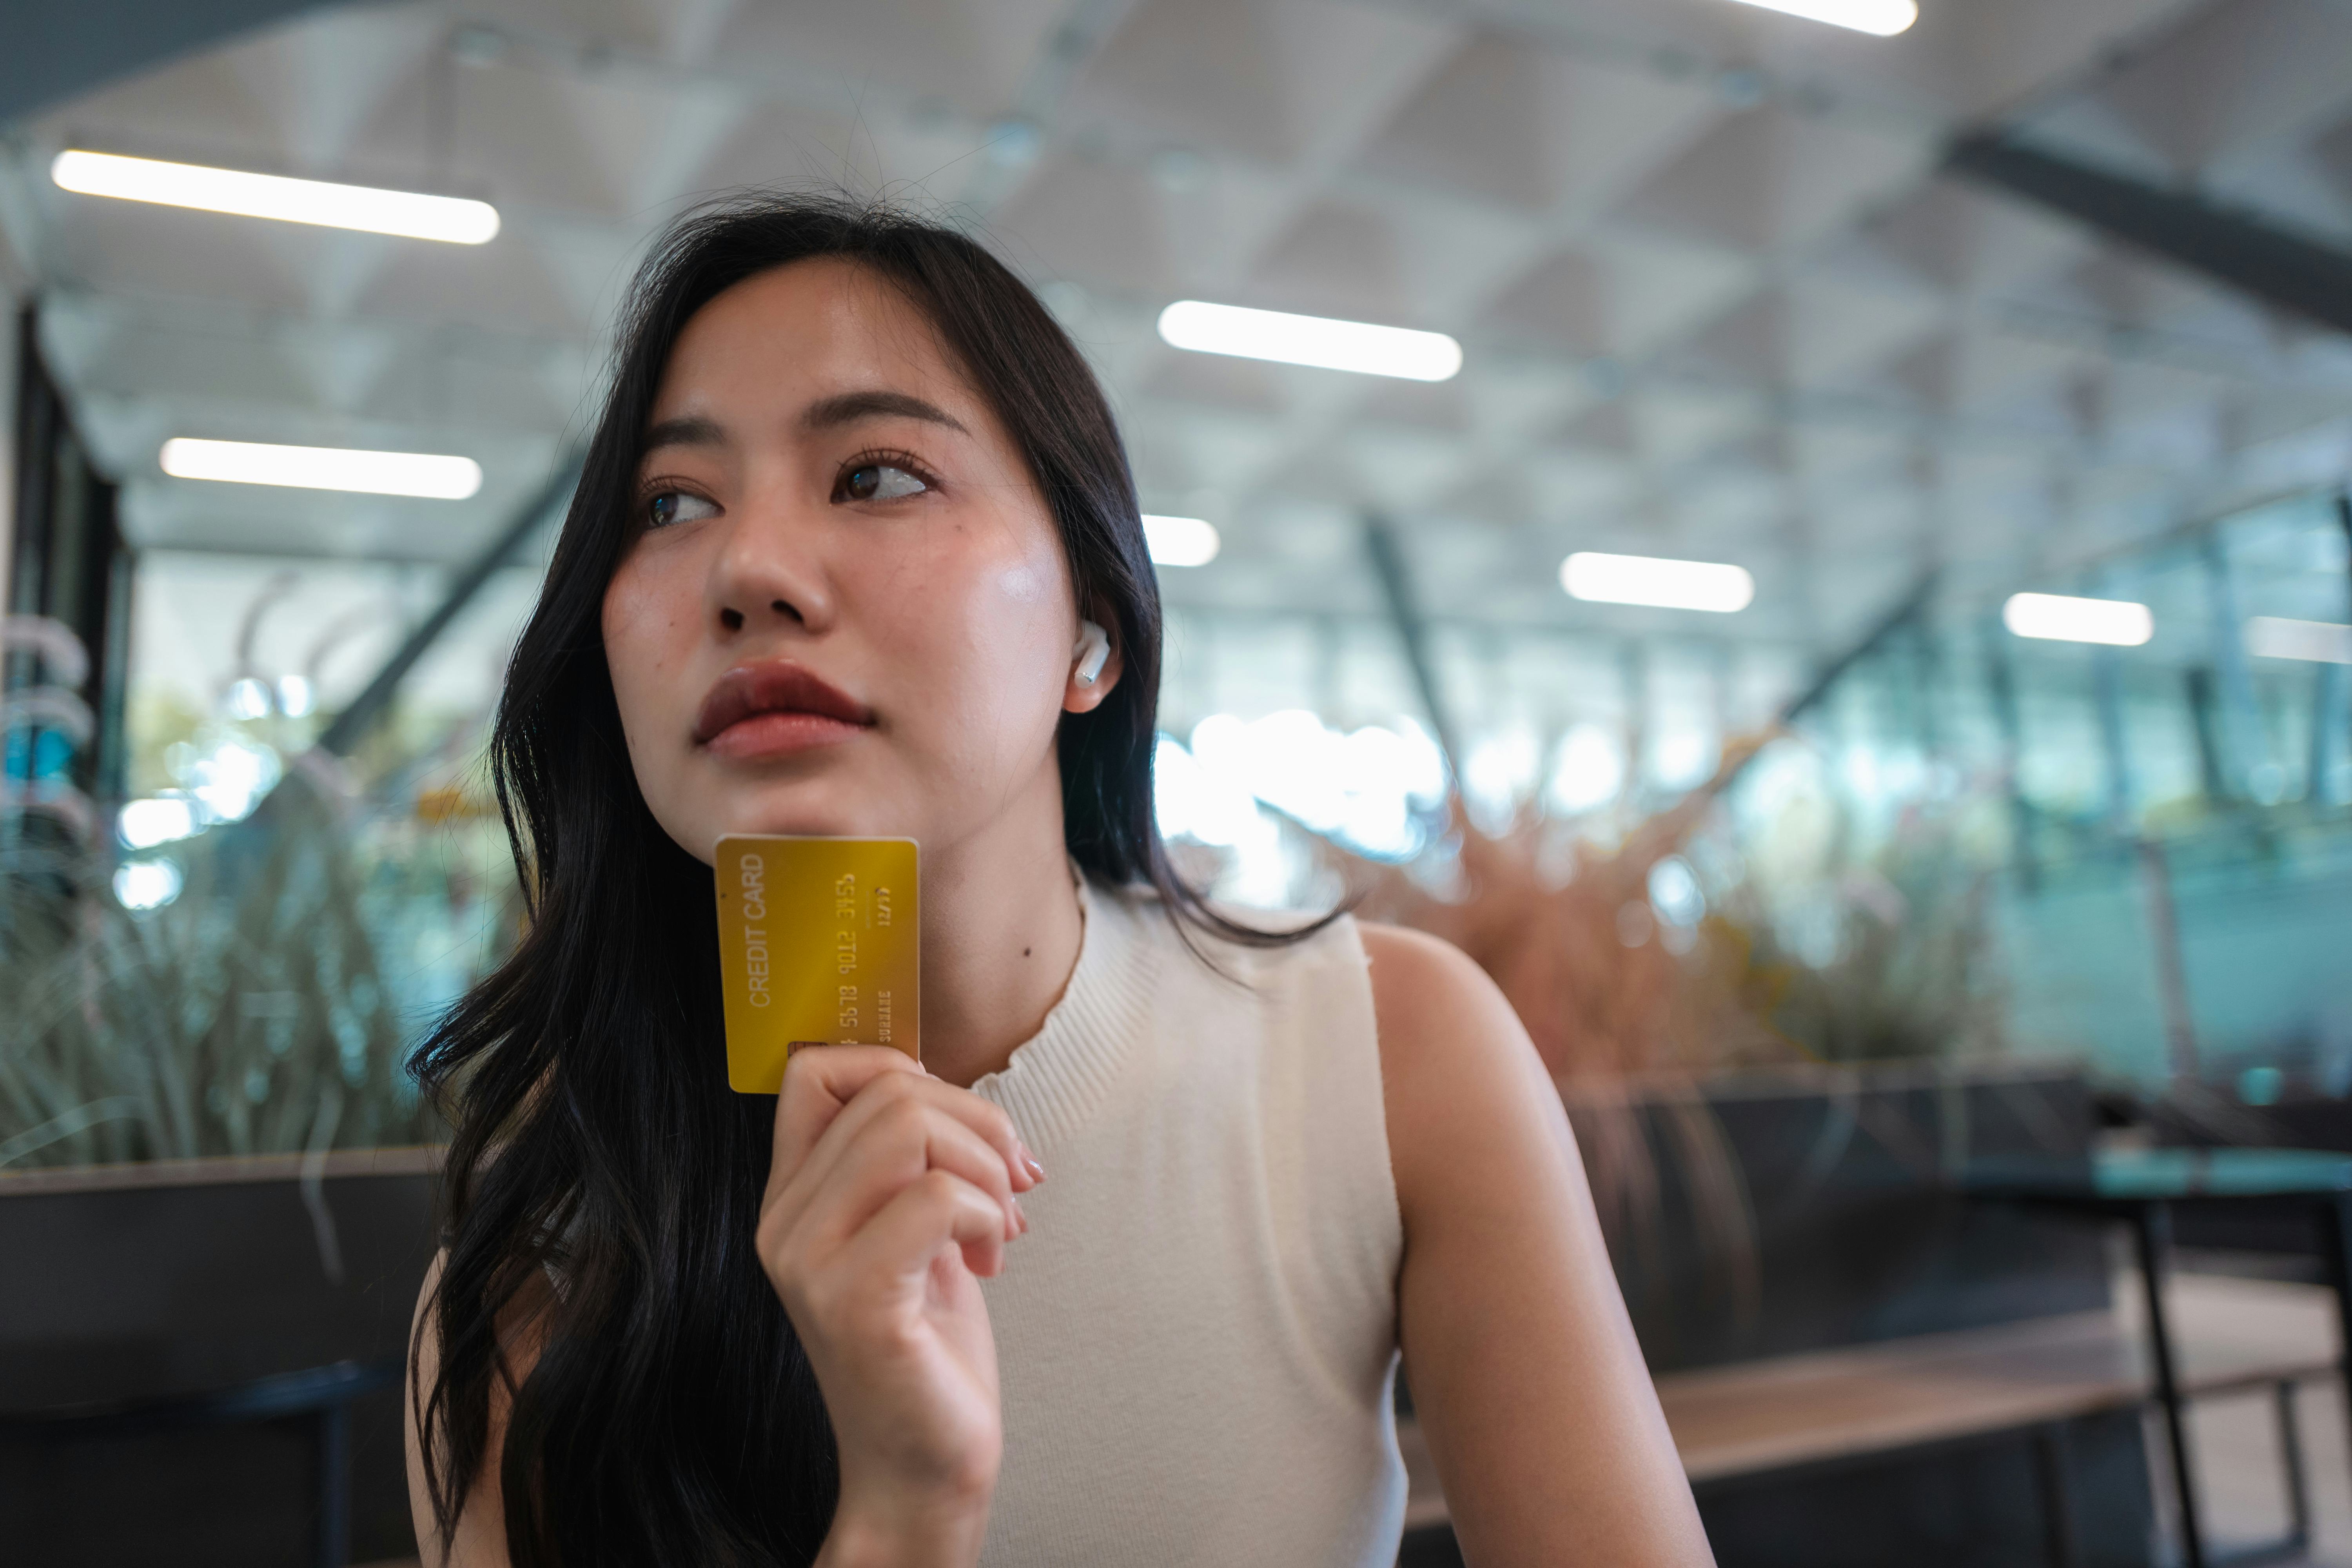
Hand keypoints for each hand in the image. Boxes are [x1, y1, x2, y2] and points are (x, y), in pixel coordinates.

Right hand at [757, 1047, 1040, 1566]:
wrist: (926, 1465)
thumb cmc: (930, 1346)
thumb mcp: (913, 1228)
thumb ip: (909, 1160)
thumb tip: (954, 1089)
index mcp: (792, 1198)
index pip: (815, 1069)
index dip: (897, 1066)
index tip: (956, 1123)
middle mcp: (783, 1224)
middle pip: (886, 1091)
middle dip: (976, 1122)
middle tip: (1009, 1184)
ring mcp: (810, 1263)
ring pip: (909, 1129)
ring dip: (985, 1167)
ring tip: (1001, 1224)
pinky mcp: (855, 1302)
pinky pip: (934, 1198)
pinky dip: (985, 1214)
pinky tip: (991, 1259)